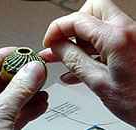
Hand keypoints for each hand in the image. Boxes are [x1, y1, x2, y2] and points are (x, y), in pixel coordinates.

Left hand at [0, 47, 47, 129]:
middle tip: (35, 70)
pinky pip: (15, 114)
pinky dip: (29, 108)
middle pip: (1, 82)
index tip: (20, 51)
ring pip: (11, 98)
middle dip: (21, 75)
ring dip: (29, 93)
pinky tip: (40, 104)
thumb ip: (19, 89)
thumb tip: (34, 69)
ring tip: (42, 88)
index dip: (4, 56)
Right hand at [41, 0, 135, 125]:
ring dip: (77, 42)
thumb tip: (57, 47)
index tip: (48, 41)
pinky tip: (76, 68)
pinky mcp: (130, 47)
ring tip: (61, 58)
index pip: (77, 20)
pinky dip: (88, 51)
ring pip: (97, 27)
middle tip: (62, 42)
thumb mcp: (99, 83)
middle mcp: (127, 31)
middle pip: (92, 11)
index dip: (57, 29)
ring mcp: (130, 38)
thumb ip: (75, 61)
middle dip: (72, 26)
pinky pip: (104, 42)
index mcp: (117, 38)